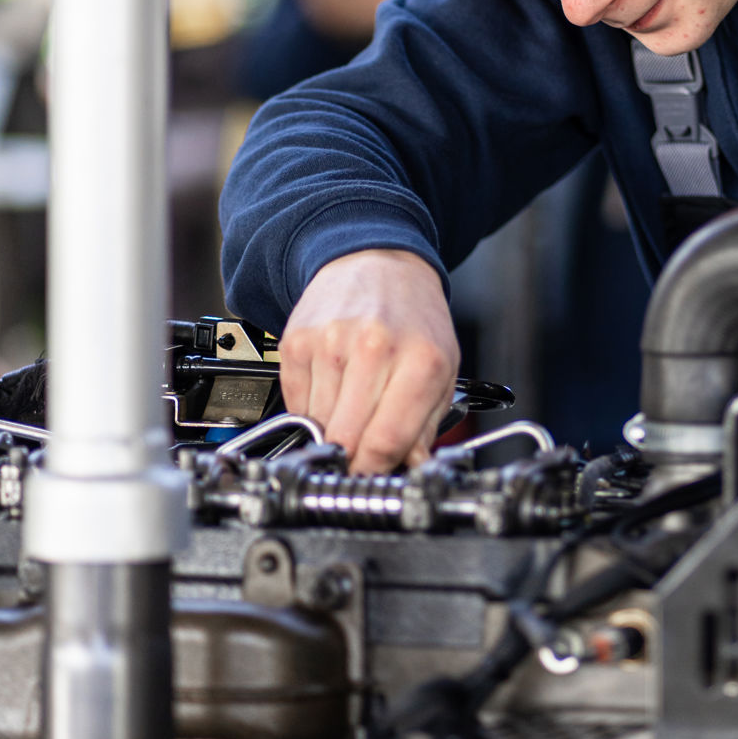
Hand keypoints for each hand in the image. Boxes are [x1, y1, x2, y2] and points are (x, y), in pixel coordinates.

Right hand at [277, 250, 458, 471]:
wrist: (376, 261)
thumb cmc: (413, 316)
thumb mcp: (442, 367)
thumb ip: (427, 424)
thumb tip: (409, 467)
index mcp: (421, 360)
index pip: (387, 441)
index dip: (376, 471)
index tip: (372, 477)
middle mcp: (374, 349)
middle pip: (347, 439)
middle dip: (350, 459)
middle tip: (358, 458)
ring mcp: (330, 344)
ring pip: (317, 425)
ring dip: (330, 432)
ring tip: (350, 411)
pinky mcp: (297, 342)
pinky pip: (295, 403)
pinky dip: (311, 410)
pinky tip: (332, 389)